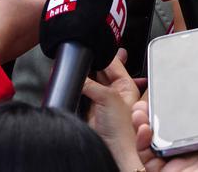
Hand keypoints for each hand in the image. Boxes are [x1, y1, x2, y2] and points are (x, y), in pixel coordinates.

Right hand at [83, 50, 141, 170]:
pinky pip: (81, 93)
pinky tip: (71, 81)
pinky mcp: (89, 110)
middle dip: (90, 63)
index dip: (102, 54)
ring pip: (89, 81)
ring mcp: (101, 101)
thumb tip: (79, 74)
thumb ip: (93, 83)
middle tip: (80, 56)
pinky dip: (75, 86)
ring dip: (82, 75)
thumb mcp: (109, 97)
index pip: (112, 63)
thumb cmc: (122, 129)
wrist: (113, 150)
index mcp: (125, 85)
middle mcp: (114, 92)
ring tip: (73, 67)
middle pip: (100, 70)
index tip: (91, 46)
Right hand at [132, 89, 197, 171]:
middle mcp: (191, 151)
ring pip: (153, 139)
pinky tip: (143, 129)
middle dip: (155, 112)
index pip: (190, 118)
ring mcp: (175, 162)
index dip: (177, 105)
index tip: (169, 92)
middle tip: (149, 100)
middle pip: (167, 127)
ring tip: (141, 111)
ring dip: (143, 122)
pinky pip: (146, 156)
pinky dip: (140, 141)